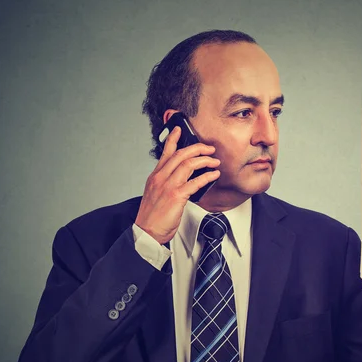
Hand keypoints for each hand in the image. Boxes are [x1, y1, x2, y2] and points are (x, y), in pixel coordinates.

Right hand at [134, 126, 220, 243]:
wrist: (147, 232)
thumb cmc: (152, 217)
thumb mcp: (155, 194)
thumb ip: (166, 183)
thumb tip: (183, 178)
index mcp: (155, 176)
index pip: (165, 153)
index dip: (173, 139)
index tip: (179, 130)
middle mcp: (160, 178)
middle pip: (180, 154)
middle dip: (197, 148)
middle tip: (209, 149)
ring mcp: (168, 185)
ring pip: (188, 164)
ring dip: (204, 160)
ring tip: (214, 162)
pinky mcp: (176, 195)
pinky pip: (195, 181)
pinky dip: (207, 176)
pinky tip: (214, 175)